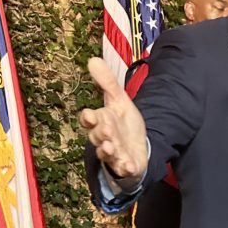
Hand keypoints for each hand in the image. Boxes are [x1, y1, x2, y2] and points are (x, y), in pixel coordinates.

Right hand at [80, 57, 148, 178]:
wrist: (138, 146)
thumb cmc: (124, 124)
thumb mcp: (119, 100)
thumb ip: (108, 83)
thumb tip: (93, 59)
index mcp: (101, 121)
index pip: (90, 119)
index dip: (89, 118)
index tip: (90, 115)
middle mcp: (105, 139)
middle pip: (97, 137)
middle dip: (101, 134)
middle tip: (106, 130)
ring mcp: (114, 154)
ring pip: (107, 154)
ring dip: (108, 151)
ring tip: (110, 147)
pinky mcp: (126, 165)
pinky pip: (123, 168)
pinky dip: (125, 168)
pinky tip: (130, 166)